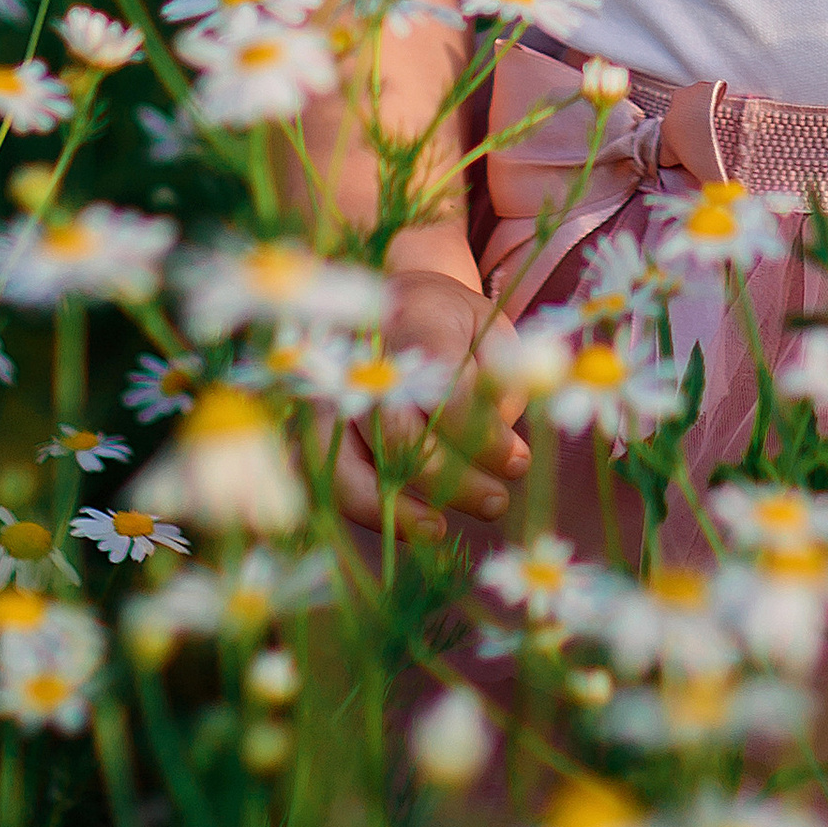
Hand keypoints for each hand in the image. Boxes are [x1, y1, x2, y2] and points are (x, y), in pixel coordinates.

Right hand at [328, 268, 529, 540]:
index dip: (482, 437)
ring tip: (440, 530)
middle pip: (396, 435)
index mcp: (414, 323)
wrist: (402, 296)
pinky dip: (358, 508)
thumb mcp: (494, 335)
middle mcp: (360, 360)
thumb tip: (506, 457)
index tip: (517, 462)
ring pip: (345, 466)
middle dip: (450, 480)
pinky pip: (321, 478)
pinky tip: (400, 523)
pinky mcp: (311, 425)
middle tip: (497, 502)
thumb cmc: (456, 323)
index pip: (445, 392)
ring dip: (394, 509)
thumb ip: (501, 387)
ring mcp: (326, 395)